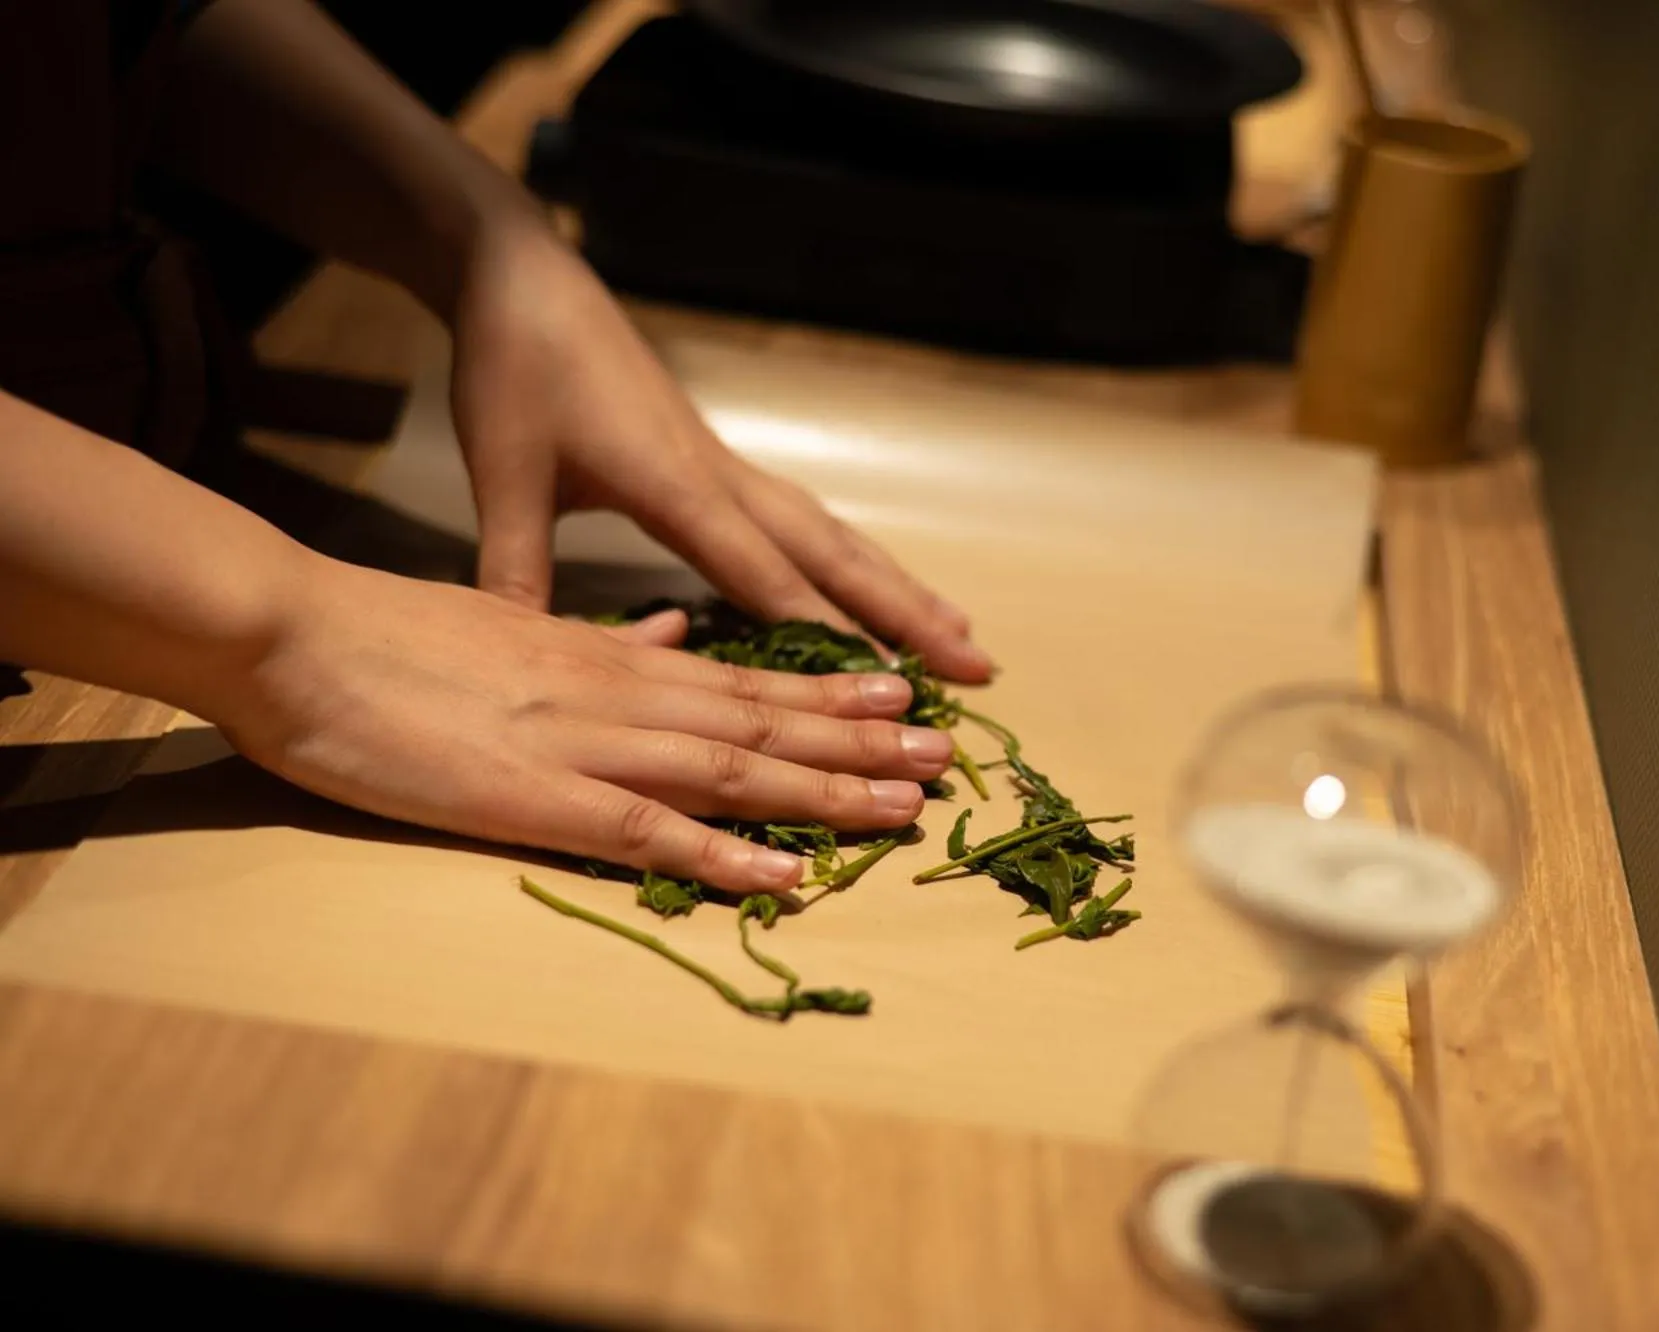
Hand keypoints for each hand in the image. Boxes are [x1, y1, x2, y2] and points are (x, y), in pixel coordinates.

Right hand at [222, 560, 957, 893]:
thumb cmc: (390, 635)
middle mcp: (617, 694)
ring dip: (824, 792)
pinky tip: (784, 876)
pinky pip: (646, 832)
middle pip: (762, 722)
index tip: (899, 706)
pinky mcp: (534, 797)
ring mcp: (582, 745)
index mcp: (609, 657)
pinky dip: (721, 855)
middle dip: (860, 745)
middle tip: (944, 760)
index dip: (827, 699)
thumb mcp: (513, 617)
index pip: (741, 679)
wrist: (296, 633)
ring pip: (730, 769)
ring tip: (906, 810)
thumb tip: (671, 630)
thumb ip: (603, 635)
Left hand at [446, 225, 993, 682]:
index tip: (887, 684)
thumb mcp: (501, 473)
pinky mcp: (715, 459)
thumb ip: (516, 569)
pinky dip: (852, 560)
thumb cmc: (515, 368)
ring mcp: (726, 466)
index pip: (765, 574)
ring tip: (961, 632)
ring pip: (832, 535)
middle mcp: (721, 477)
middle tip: (979, 666)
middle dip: (907, 614)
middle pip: (833, 555)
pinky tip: (871, 582)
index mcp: (676, 485)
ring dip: (898, 587)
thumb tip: (527, 663)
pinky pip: (805, 520)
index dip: (827, 632)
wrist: (525, 277)